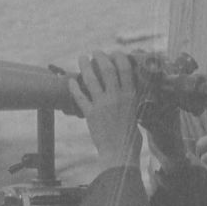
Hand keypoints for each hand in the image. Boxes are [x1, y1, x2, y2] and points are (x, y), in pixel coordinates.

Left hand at [71, 51, 145, 169]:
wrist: (120, 153)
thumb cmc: (131, 138)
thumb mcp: (136, 114)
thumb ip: (130, 102)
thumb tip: (127, 93)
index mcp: (130, 96)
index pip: (125, 69)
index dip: (119, 57)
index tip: (115, 52)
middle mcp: (116, 97)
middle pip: (106, 69)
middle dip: (100, 57)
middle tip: (96, 52)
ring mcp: (102, 105)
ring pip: (91, 79)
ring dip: (85, 66)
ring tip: (82, 58)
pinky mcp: (90, 114)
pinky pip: (80, 97)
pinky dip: (74, 88)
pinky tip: (70, 81)